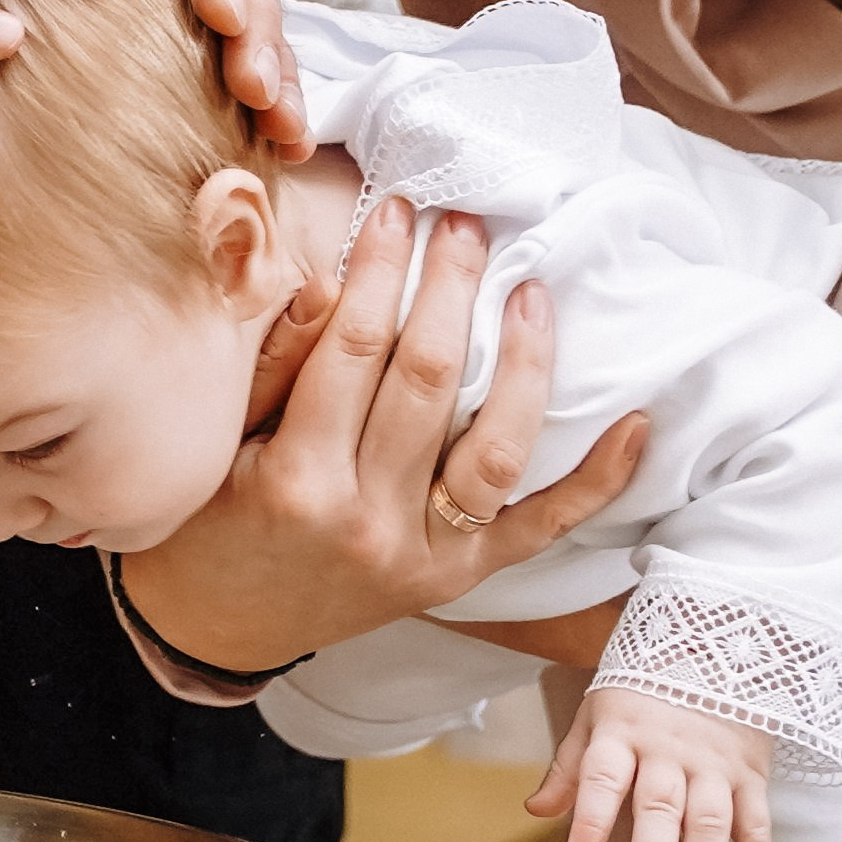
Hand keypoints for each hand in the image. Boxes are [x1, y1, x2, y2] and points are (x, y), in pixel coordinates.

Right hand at [118, 200, 646, 672]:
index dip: (379, 271)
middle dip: (450, 290)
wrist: (219, 629)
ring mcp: (423, 556)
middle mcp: (367, 521)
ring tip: (531, 292)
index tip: (397, 212)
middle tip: (465, 226)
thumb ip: (273, 365)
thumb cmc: (207, 523)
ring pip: (497, 450)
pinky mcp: (460, 579)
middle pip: (429, 383)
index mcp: (297, 480)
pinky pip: (540, 528)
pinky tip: (634, 424)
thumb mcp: (214, 444)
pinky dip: (594, 480)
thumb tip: (328, 280)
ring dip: (525, 364)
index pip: (352, 350)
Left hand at [527, 687, 773, 841]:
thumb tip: (535, 811)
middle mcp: (667, 749)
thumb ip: (569, 768)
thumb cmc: (639, 694)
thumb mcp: (595, 716)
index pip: (600, 779)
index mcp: (620, 732)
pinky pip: (756, 823)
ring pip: (710, 823)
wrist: (713, 649)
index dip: (588, 820)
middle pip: (662, 808)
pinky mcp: (750, 772)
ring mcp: (713, 762)